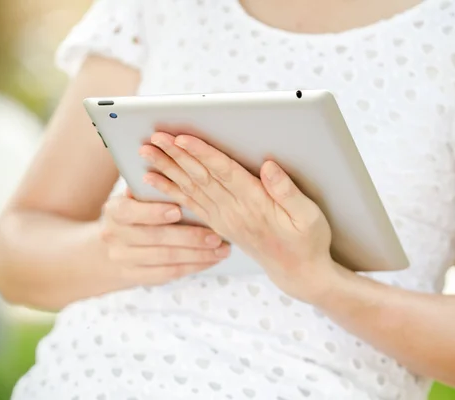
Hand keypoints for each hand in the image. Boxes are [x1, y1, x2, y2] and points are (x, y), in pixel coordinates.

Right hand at [100, 189, 230, 286]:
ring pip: (165, 259)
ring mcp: (123, 259)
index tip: (178, 211)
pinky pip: (167, 273)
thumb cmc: (134, 214)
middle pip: (155, 238)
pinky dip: (192, 267)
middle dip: (189, 238)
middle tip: (216, 236)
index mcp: (115, 210)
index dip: (154, 212)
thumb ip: (151, 189)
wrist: (110, 248)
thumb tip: (173, 172)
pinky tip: (210, 261)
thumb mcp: (134, 198)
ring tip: (221, 250)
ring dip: (197, 255)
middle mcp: (114, 236)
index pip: (130, 211)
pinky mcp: (135, 276)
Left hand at [139, 132, 337, 302]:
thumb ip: (287, 192)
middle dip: (176, 155)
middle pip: (199, 177)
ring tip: (146, 153)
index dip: (202, 154)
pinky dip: (169, 190)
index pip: (223, 173)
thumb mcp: (309, 216)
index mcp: (255, 203)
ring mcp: (223, 219)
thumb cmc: (307, 242)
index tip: (182, 138)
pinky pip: (189, 204)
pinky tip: (153, 179)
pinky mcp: (218, 224)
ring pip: (189, 189)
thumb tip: (269, 166)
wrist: (297, 274)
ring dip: (167, 169)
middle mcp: (233, 211)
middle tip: (154, 137)